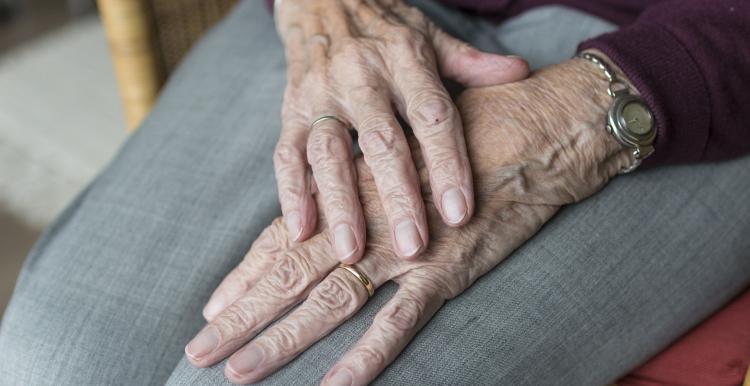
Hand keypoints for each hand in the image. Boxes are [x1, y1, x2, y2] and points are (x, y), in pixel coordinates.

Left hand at [190, 58, 631, 383]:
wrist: (538, 131)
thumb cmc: (469, 135)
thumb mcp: (408, 152)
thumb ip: (369, 183)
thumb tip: (338, 210)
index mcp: (355, 191)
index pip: (286, 238)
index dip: (246, 276)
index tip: (212, 308)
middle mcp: (368, 220)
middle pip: (291, 274)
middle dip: (243, 316)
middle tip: (200, 352)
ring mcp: (406, 248)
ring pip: (330, 302)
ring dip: (282, 340)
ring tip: (238, 371)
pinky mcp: (449, 270)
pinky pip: (401, 321)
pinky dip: (368, 355)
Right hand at [272, 0, 528, 261]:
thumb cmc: (385, 27)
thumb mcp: (430, 37)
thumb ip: (472, 63)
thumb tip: (522, 73)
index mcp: (405, 60)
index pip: (432, 116)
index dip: (447, 164)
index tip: (460, 213)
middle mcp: (361, 77)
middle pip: (382, 142)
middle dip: (397, 196)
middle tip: (413, 247)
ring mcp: (320, 94)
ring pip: (329, 153)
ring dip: (341, 204)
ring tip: (353, 252)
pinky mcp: (290, 110)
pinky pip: (287, 154)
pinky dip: (292, 193)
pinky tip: (301, 231)